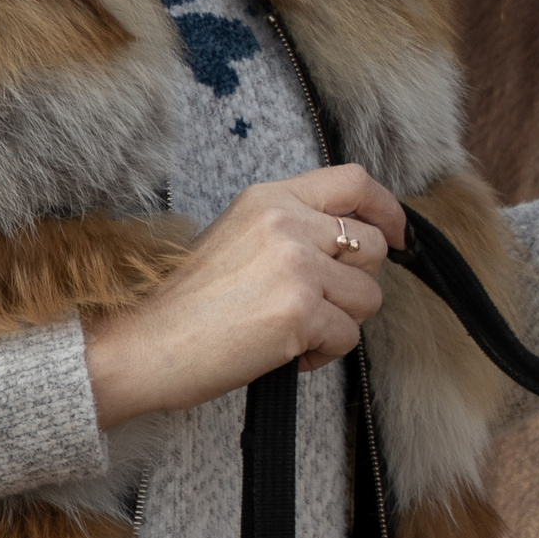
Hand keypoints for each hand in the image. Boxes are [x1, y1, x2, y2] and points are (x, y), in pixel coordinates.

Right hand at [81, 165, 408, 428]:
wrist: (142, 344)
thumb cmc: (184, 305)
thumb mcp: (238, 237)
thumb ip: (290, 228)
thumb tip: (349, 243)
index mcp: (270, 198)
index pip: (354, 182)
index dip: (387, 210)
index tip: (396, 237)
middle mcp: (286, 222)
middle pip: (372, 245)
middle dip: (357, 283)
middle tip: (320, 305)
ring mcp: (295, 266)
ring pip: (367, 296)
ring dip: (339, 323)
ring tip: (292, 332)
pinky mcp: (299, 312)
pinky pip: (347, 336)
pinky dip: (323, 355)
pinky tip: (285, 354)